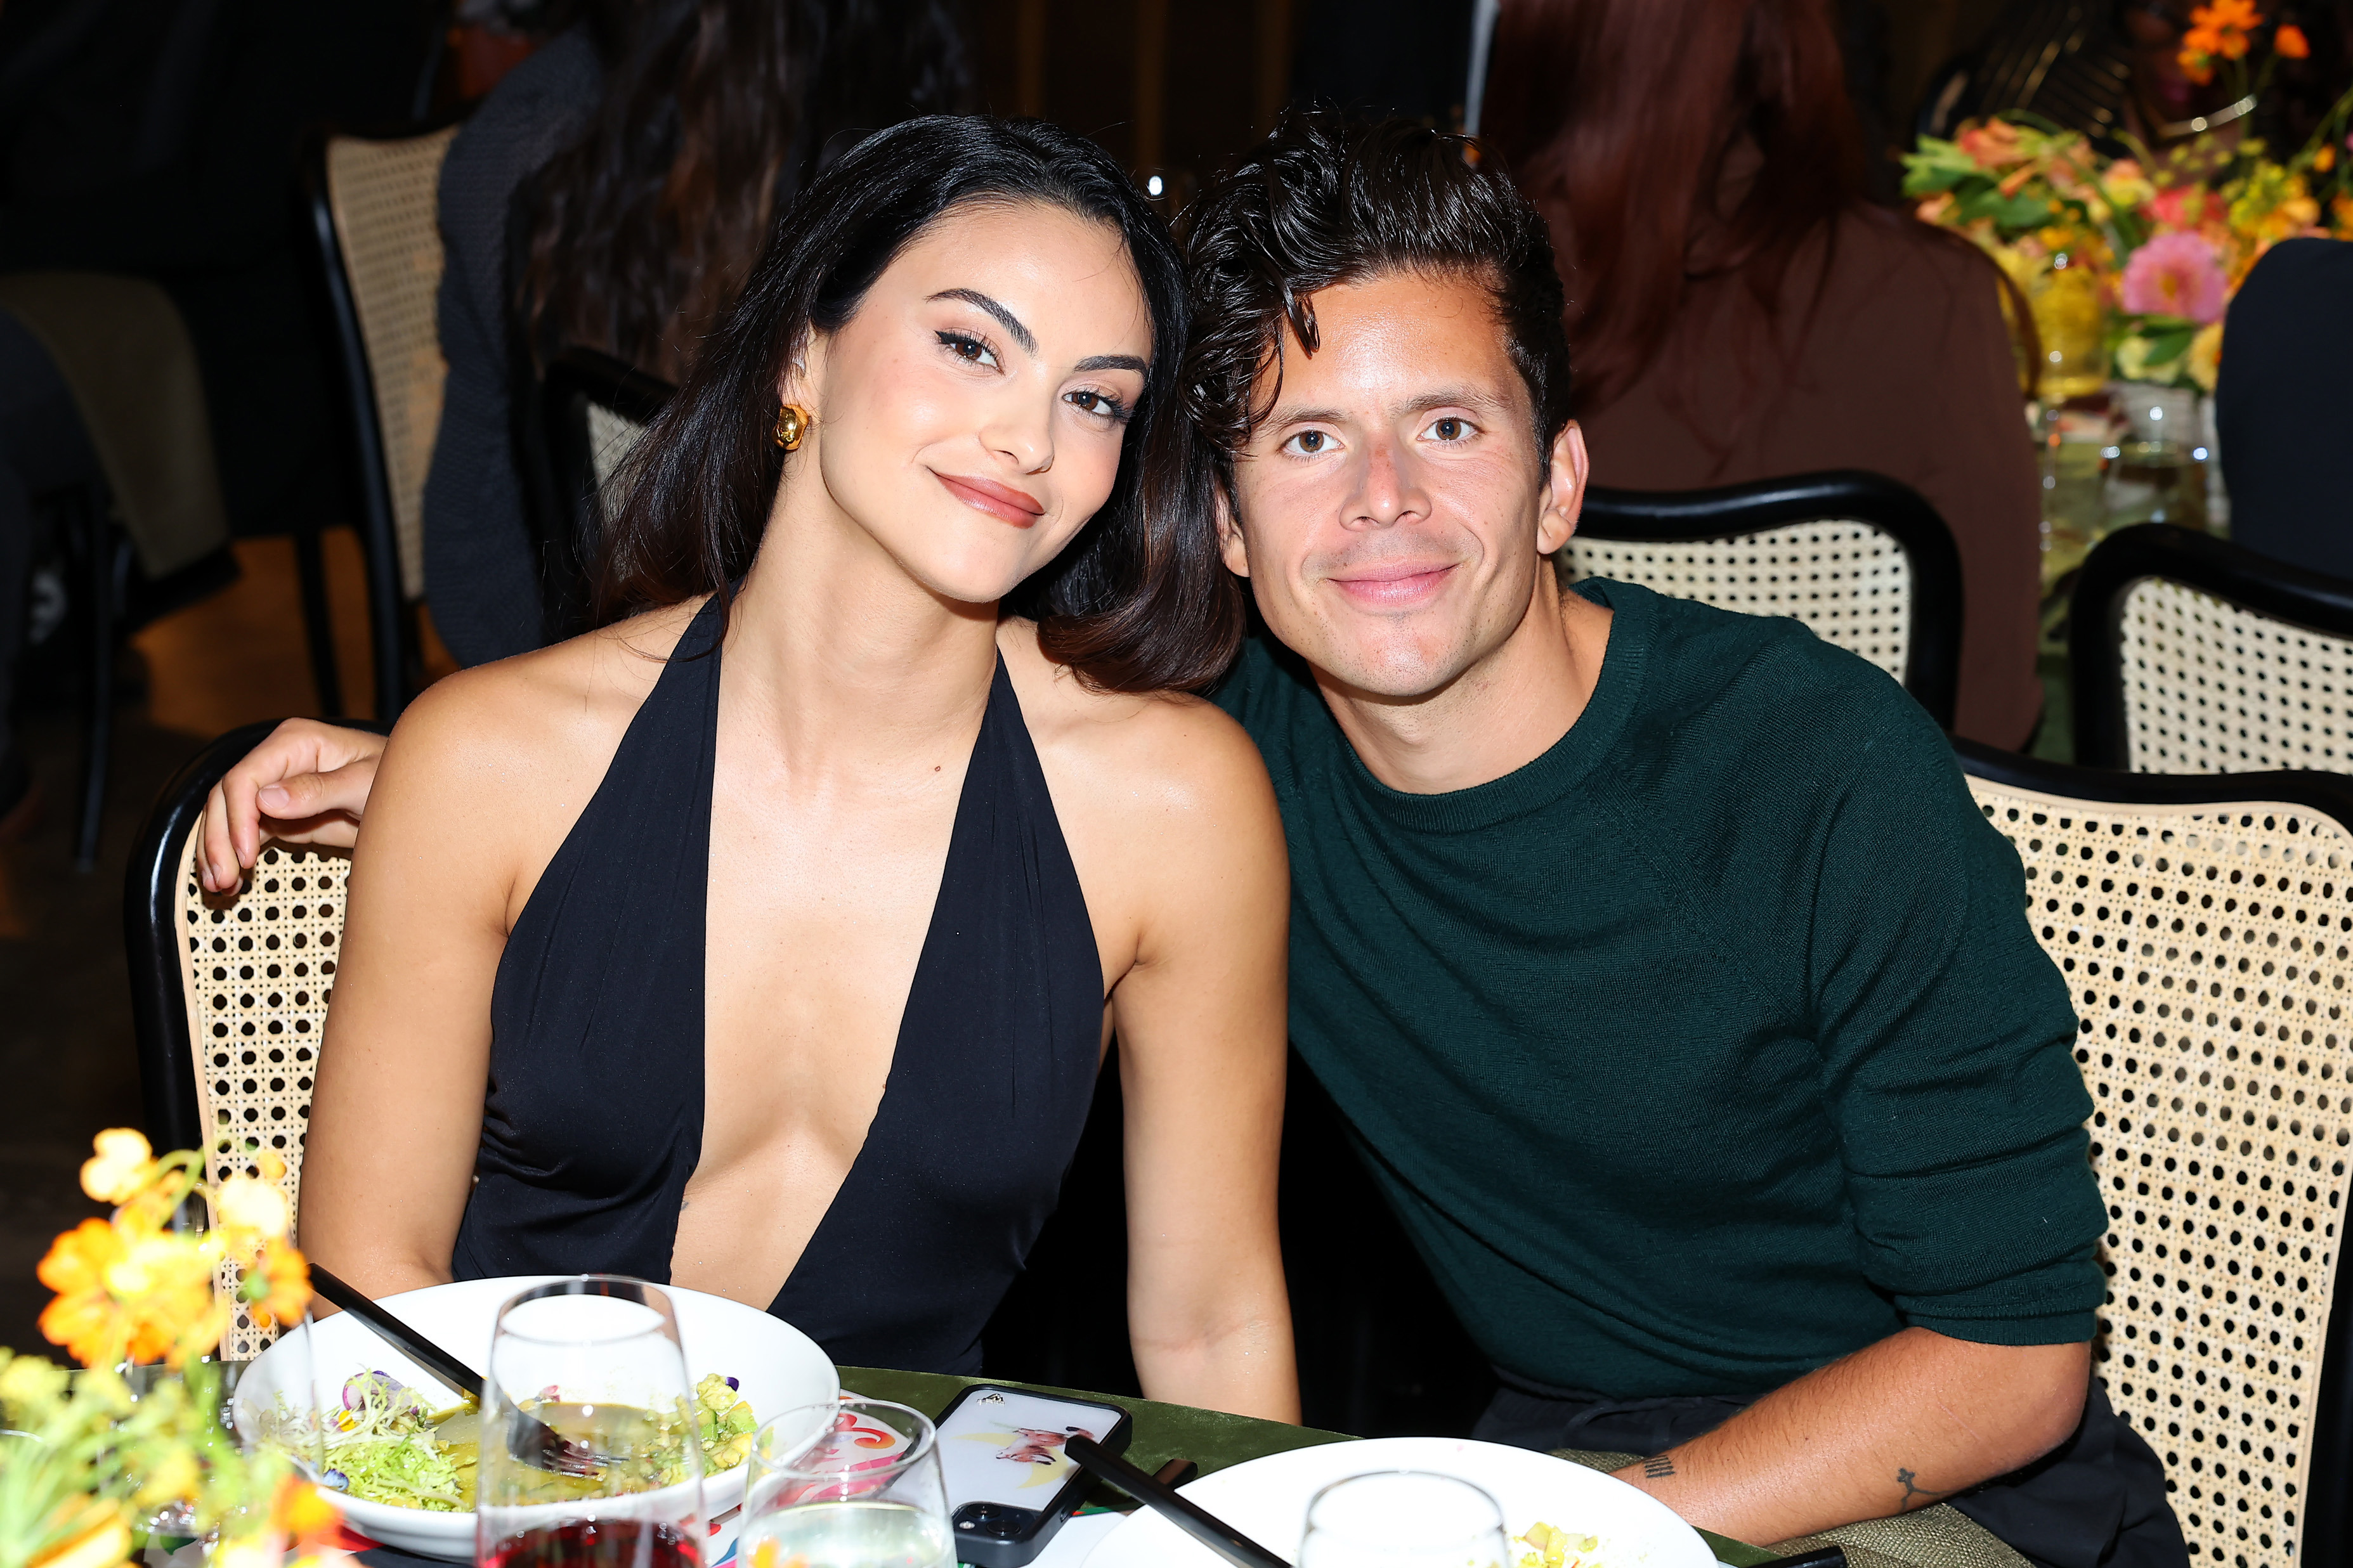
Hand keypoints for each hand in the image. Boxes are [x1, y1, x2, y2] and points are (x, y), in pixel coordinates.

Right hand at [197, 719, 388, 891]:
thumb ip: (319, 790)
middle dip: (219, 839)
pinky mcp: (279, 816)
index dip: (237, 817)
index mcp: (295, 742)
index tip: (245, 854)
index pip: (246, 777)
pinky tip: (230, 883)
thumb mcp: (365, 783)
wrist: (413, 800)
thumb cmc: (397, 779)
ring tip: (219, 886)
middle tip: (222, 879)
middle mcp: (277, 762)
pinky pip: (245, 834)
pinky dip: (234, 856)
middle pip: (226, 798)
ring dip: (218, 851)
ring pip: (227, 817)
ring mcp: (275, 789)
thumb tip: (265, 800)